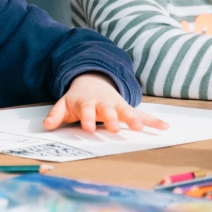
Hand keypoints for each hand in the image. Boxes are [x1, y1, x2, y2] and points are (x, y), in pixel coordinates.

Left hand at [43, 73, 169, 132]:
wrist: (92, 83)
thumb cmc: (77, 100)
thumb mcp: (63, 105)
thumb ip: (55, 115)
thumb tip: (46, 125)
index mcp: (87, 103)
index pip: (86, 111)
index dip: (87, 119)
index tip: (88, 128)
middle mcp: (103, 104)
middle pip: (107, 111)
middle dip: (111, 119)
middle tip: (114, 128)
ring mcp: (116, 105)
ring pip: (125, 111)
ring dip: (133, 118)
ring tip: (139, 127)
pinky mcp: (127, 108)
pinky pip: (142, 114)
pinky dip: (153, 120)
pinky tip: (164, 126)